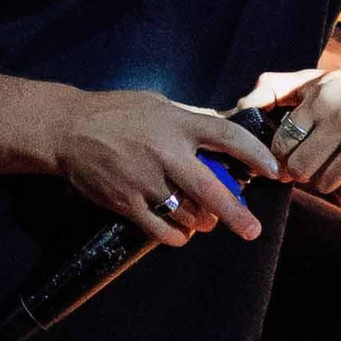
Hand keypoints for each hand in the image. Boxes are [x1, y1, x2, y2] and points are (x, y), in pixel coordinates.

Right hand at [46, 89, 278, 247]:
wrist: (67, 129)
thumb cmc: (116, 112)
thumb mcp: (157, 104)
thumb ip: (190, 118)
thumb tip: (224, 124)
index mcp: (178, 123)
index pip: (228, 137)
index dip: (255, 154)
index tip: (272, 170)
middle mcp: (165, 152)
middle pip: (212, 189)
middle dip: (236, 214)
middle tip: (251, 230)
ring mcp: (145, 180)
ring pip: (188, 214)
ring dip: (202, 222)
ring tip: (204, 220)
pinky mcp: (126, 202)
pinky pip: (160, 229)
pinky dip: (176, 236)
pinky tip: (182, 234)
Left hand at [245, 63, 340, 205]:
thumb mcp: (320, 80)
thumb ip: (278, 88)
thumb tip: (241, 106)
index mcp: (322, 98)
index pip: (283, 142)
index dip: (282, 155)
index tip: (290, 156)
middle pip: (300, 167)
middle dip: (302, 171)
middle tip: (311, 165)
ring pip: (324, 183)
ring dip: (327, 179)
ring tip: (337, 164)